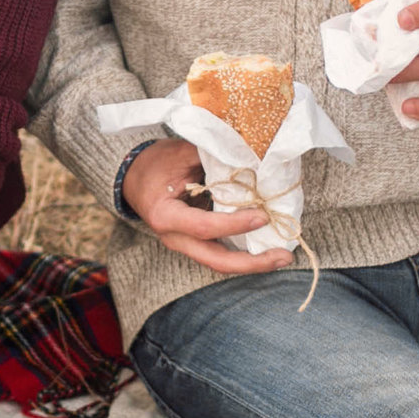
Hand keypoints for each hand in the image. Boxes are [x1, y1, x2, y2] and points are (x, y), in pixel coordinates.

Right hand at [118, 137, 292, 275]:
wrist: (135, 178)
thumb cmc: (156, 163)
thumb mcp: (181, 154)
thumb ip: (213, 157)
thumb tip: (251, 157)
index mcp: (166, 216)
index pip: (205, 227)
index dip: (235, 224)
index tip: (263, 215)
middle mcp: (174, 238)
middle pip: (216, 261)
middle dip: (252, 263)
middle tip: (283, 256)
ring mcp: (184, 244)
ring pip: (220, 263)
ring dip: (252, 263)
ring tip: (282, 256)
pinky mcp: (195, 243)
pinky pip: (221, 253)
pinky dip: (244, 252)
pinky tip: (267, 247)